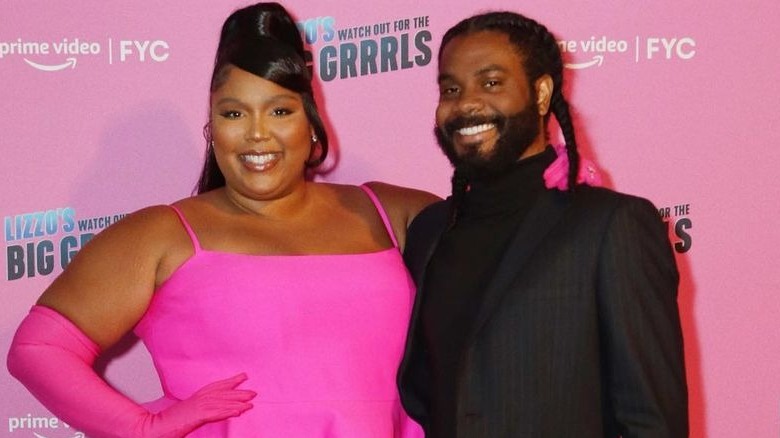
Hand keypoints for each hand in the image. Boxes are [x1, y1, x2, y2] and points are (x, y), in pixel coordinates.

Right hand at [138, 373, 255, 437]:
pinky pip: (216, 413)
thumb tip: (203, 410)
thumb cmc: (165, 423)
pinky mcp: (196, 416)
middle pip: (222, 392)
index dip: (230, 382)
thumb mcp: (184, 413)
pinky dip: (228, 411)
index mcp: (194, 398)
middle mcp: (197, 399)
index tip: (243, 377)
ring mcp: (197, 407)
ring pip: (222, 402)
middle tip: (253, 391)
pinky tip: (239, 411)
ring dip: (238, 402)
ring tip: (251, 402)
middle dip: (239, 392)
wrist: (152, 428)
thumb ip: (195, 410)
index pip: (215, 386)